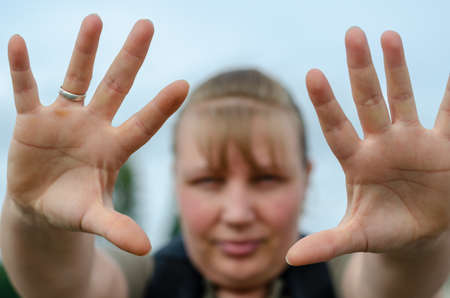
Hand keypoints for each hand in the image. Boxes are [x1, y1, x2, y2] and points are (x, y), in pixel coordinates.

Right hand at [6, 15, 188, 254]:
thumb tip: (145, 249)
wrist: (41, 206)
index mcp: (115, 147)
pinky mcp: (32, 121)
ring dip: (85, 49)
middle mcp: (95, 125)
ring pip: (77, 77)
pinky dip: (21, 69)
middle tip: (147, 24)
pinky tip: (15, 41)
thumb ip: (118, 228)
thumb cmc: (74, 209)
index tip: (184, 84)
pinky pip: (27, 90)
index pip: (144, 123)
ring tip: (95, 19)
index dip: (162, 106)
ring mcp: (65, 119)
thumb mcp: (95, 218)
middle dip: (131, 56)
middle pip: (117, 85)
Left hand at [287, 27, 449, 264]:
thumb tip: (290, 258)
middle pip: (367, 100)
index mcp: (357, 161)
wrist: (417, 230)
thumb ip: (327, 243)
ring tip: (388, 35)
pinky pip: (448, 116)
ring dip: (396, 68)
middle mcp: (381, 143)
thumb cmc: (383, 229)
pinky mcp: (441, 146)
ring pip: (402, 98)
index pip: (336, 127)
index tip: (312, 73)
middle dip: (360, 69)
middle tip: (352, 34)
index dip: (325, 102)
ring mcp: (411, 140)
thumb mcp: (357, 237)